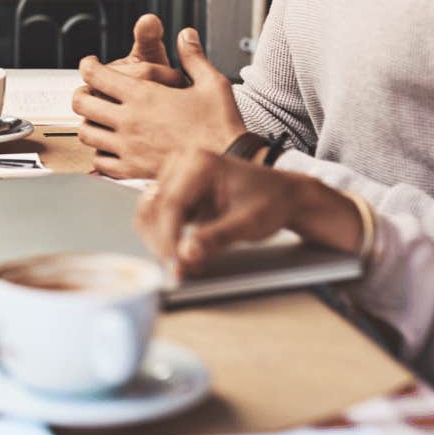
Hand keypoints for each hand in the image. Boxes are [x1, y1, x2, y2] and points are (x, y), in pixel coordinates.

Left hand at [70, 27, 246, 179]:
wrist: (229, 164)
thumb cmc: (222, 125)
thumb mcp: (211, 83)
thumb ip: (193, 57)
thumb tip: (185, 35)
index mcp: (143, 96)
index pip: (96, 75)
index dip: (87, 65)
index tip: (90, 64)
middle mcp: (129, 121)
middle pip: (81, 103)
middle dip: (80, 93)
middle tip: (87, 90)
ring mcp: (127, 147)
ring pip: (86, 133)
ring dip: (88, 122)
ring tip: (97, 118)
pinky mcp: (132, 170)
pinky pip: (99, 161)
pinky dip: (99, 152)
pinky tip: (109, 147)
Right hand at [135, 149, 362, 275]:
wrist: (284, 196)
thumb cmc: (271, 202)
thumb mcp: (248, 223)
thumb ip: (216, 238)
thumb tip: (186, 254)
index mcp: (199, 162)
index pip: (170, 203)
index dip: (168, 238)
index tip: (175, 266)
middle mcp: (182, 163)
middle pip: (154, 208)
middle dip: (162, 243)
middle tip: (179, 272)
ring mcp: (176, 176)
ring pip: (149, 213)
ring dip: (160, 242)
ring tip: (183, 264)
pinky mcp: (175, 191)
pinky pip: (157, 217)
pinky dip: (165, 238)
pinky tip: (183, 253)